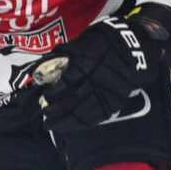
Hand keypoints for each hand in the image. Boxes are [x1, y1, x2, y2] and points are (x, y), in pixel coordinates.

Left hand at [34, 14, 167, 130]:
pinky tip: (71, 126)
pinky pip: (97, 116)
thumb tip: (38, 72)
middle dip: (56, 111)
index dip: (54, 93)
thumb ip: (60, 57)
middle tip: (45, 116)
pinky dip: (82, 123)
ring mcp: (107, 92)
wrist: (132, 48)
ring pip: (84, 111)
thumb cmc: (101, 43)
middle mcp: (97, 79)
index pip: (67, 82)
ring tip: (53, 125)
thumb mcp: (80, 44)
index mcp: (87, 63)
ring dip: (66, 121)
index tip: (45, 98)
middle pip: (74, 100)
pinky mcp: (115, 101)